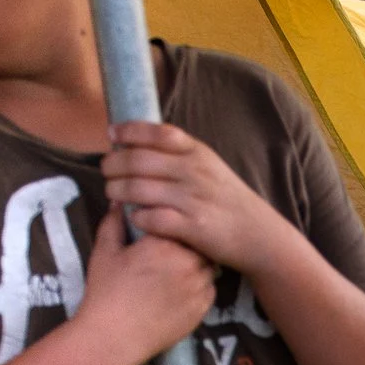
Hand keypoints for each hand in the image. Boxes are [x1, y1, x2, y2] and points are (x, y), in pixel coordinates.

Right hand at [72, 206, 217, 364]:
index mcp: (165, 242)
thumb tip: (119, 202)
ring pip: (209, 266)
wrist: (113, 337)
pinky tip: (182, 291)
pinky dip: (200, 287)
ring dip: (198, 265)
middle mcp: (188, 262)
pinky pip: (210, 289)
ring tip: (179, 272)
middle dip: (190, 245)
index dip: (177, 226)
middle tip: (174, 252)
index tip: (167, 232)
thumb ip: (114, 222)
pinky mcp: (203, 309)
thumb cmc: (106, 292)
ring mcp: (199, 287)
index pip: (183, 223)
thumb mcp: (105, 251)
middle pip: (200, 244)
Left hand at [102, 119, 282, 271]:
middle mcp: (194, 172)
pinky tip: (133, 217)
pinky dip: (136, 216)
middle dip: (113, 164)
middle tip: (106, 170)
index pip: (157, 133)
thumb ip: (180, 155)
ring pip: (139, 189)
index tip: (112, 134)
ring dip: (117, 190)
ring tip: (112, 192)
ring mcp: (193, 200)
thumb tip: (140, 144)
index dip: (129, 131)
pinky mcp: (193, 228)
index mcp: (197, 153)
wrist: (259, 234)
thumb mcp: (210, 166)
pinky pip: (152, 218)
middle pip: (138, 160)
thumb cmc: (227, 199)